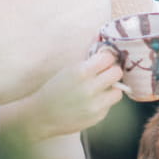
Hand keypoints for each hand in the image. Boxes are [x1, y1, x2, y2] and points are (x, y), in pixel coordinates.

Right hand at [4, 48, 124, 139]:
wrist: (40, 116)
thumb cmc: (54, 90)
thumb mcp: (68, 70)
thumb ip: (88, 60)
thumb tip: (103, 42)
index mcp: (81, 72)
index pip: (108, 58)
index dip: (107, 58)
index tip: (103, 61)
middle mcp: (90, 88)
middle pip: (117, 73)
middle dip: (111, 72)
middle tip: (104, 74)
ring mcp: (95, 104)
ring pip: (118, 90)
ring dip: (111, 88)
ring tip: (99, 90)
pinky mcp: (98, 117)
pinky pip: (109, 105)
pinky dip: (103, 102)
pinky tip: (90, 102)